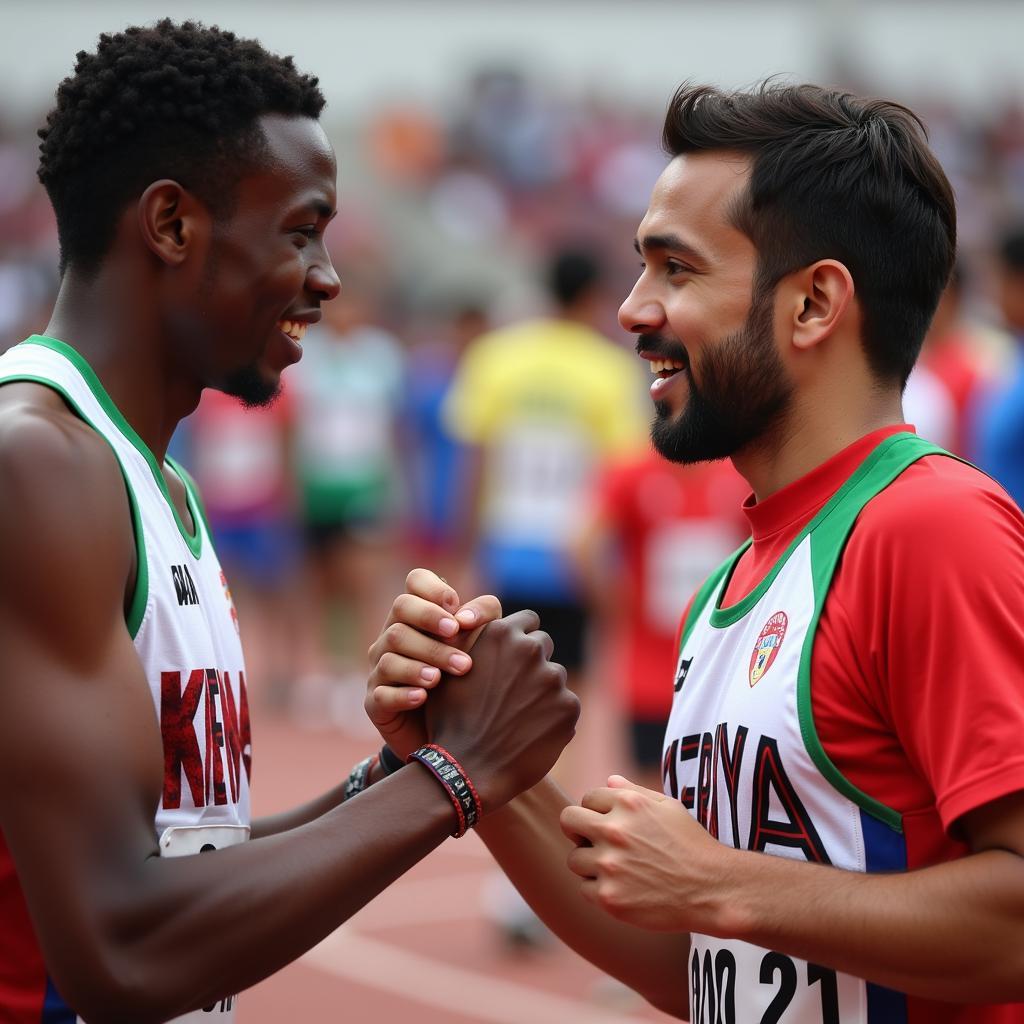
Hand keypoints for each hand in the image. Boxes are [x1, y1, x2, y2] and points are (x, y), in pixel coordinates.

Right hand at [366, 569, 500, 758]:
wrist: (448, 738)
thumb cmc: (465, 683)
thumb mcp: (481, 647)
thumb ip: (483, 620)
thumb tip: (466, 617)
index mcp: (419, 616)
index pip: (414, 583)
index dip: (432, 588)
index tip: (455, 606)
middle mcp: (393, 636)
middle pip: (400, 611)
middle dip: (429, 619)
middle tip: (456, 633)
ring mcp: (380, 669)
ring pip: (390, 653)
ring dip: (420, 661)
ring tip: (441, 676)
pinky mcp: (375, 703)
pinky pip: (382, 693)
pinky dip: (402, 694)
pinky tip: (423, 697)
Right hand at [424, 610, 579, 812]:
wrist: (466, 769)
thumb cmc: (451, 719)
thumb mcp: (448, 669)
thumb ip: (473, 641)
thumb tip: (479, 624)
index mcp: (501, 633)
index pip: (528, 620)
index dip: (519, 638)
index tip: (511, 656)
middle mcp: (530, 649)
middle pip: (543, 645)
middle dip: (531, 662)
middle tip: (513, 690)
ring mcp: (552, 679)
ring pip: (554, 678)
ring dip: (542, 691)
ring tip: (518, 717)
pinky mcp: (568, 707)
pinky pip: (565, 705)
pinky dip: (552, 717)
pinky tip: (529, 733)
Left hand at [560, 775, 735, 932]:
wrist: (712, 890)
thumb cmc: (692, 845)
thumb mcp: (669, 808)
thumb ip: (634, 792)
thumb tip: (608, 781)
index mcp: (627, 804)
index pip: (587, 798)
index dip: (596, 811)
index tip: (608, 824)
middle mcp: (614, 831)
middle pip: (568, 821)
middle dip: (578, 830)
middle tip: (594, 843)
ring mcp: (609, 865)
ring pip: (574, 859)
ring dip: (589, 863)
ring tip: (614, 870)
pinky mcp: (609, 898)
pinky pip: (584, 889)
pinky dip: (599, 890)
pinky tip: (622, 889)